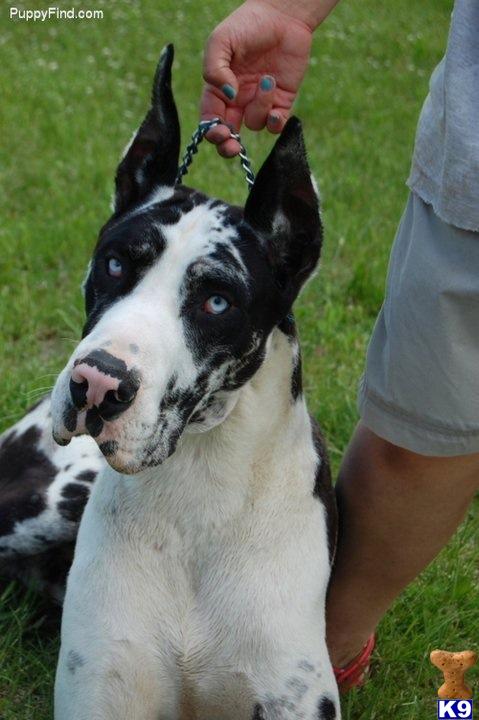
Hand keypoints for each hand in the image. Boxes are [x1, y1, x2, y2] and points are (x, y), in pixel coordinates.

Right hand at [200, 0, 312, 155]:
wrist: (282, 15)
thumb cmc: (247, 24)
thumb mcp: (221, 40)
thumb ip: (214, 69)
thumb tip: (227, 96)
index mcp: (218, 88)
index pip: (209, 118)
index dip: (211, 130)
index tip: (219, 132)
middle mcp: (237, 99)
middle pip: (228, 134)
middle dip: (228, 145)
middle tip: (232, 146)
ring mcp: (259, 102)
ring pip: (254, 123)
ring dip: (260, 108)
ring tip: (267, 81)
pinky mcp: (282, 101)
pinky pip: (275, 124)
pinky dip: (275, 123)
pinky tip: (277, 112)